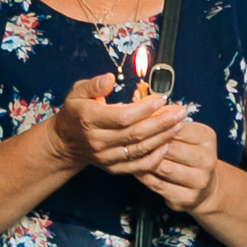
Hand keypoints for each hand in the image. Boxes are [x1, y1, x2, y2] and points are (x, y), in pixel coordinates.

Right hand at [48, 71, 190, 173]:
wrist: (65, 142)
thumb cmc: (76, 113)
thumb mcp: (77, 92)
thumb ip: (94, 84)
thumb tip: (110, 79)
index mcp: (89, 120)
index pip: (122, 117)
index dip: (145, 109)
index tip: (161, 99)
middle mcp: (97, 141)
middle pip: (136, 134)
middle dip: (162, 122)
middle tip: (180, 112)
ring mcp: (105, 157)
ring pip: (140, 150)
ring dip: (163, 138)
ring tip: (179, 125)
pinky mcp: (113, 168)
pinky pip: (138, 166)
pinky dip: (155, 158)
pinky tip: (167, 145)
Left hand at [139, 120, 220, 212]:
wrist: (204, 187)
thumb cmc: (188, 155)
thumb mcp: (186, 135)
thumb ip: (169, 124)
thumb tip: (144, 110)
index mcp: (207, 138)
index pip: (176, 128)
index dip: (155, 127)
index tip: (139, 124)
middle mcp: (207, 159)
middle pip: (169, 148)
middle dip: (148, 145)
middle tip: (130, 141)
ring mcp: (199, 180)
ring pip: (162, 168)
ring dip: (145, 161)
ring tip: (131, 155)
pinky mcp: (187, 198)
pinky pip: (158, 185)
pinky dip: (144, 177)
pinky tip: (137, 169)